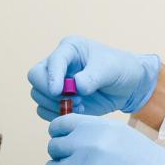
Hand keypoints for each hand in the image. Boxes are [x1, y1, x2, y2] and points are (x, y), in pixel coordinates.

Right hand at [27, 36, 160, 120]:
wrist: (129, 85)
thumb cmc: (120, 69)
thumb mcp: (111, 68)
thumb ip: (93, 76)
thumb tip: (76, 87)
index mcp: (69, 49)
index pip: (52, 61)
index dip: (52, 77)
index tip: (58, 92)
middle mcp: (58, 64)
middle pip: (36, 77)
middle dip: (49, 92)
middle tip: (71, 99)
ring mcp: (56, 83)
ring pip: (37, 95)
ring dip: (54, 105)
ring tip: (79, 106)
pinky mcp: (59, 100)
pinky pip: (44, 110)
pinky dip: (56, 115)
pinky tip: (76, 112)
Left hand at [45, 114, 164, 164]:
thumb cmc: (145, 160)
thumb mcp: (120, 134)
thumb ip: (93, 132)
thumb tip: (67, 136)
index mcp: (97, 127)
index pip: (59, 124)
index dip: (58, 133)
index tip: (62, 139)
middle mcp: (89, 144)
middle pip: (54, 146)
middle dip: (60, 154)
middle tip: (73, 160)